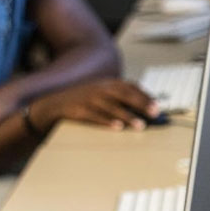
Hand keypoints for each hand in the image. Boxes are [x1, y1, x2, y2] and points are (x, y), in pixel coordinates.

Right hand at [29, 78, 157, 130]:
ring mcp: (88, 99)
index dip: (144, 95)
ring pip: (111, 106)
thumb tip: (141, 108)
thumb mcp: (99, 93)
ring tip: (140, 126)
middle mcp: (98, 88)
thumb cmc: (80, 101)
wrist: (52, 103)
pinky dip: (107, 121)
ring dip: (127, 116)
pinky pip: (95, 116)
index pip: (129, 86)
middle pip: (123, 94)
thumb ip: (117, 97)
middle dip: (140, 103)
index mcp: (105, 83)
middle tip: (154, 113)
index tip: (157, 106)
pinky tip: (117, 127)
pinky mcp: (79, 110)